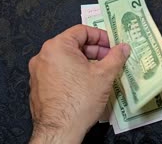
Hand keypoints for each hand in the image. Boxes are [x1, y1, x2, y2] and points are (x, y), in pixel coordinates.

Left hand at [28, 25, 129, 143]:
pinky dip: (72, 74)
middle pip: (73, 44)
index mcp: (57, 46)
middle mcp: (43, 56)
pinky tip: (85, 85)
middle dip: (94, 51)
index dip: (101, 36)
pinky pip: (58, 73)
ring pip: (65, 59)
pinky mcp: (38, 87)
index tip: (112, 45)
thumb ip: (115, 57)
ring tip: (100, 73)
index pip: (82, 31)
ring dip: (84, 63)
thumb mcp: (104, 75)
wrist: (60, 130)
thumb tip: (123, 48)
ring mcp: (38, 72)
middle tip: (110, 60)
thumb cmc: (79, 101)